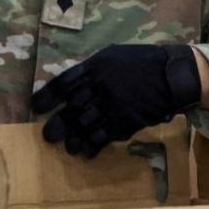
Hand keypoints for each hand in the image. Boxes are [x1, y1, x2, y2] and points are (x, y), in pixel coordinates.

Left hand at [31, 44, 201, 157]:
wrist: (172, 76)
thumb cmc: (141, 62)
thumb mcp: (111, 56)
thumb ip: (90, 70)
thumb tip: (71, 85)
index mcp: (93, 68)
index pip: (62, 84)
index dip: (47, 97)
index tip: (36, 107)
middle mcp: (98, 87)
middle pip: (71, 109)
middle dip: (57, 124)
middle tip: (47, 136)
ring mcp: (111, 106)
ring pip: (84, 126)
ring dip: (73, 139)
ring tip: (67, 147)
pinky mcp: (125, 122)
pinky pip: (103, 137)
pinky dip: (93, 146)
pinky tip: (87, 152)